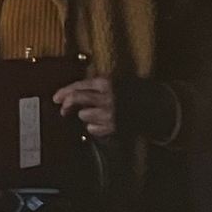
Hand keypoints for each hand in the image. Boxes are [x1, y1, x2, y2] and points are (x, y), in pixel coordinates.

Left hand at [52, 75, 167, 140]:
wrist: (155, 107)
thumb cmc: (133, 93)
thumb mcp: (116, 83)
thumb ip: (96, 87)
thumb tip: (72, 94)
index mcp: (106, 82)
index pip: (78, 85)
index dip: (64, 92)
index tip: (55, 98)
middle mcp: (106, 97)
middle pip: (77, 99)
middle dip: (67, 106)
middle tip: (64, 110)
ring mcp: (109, 113)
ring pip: (84, 116)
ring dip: (87, 116)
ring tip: (98, 114)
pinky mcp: (113, 127)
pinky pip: (93, 129)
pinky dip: (95, 127)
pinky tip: (104, 123)